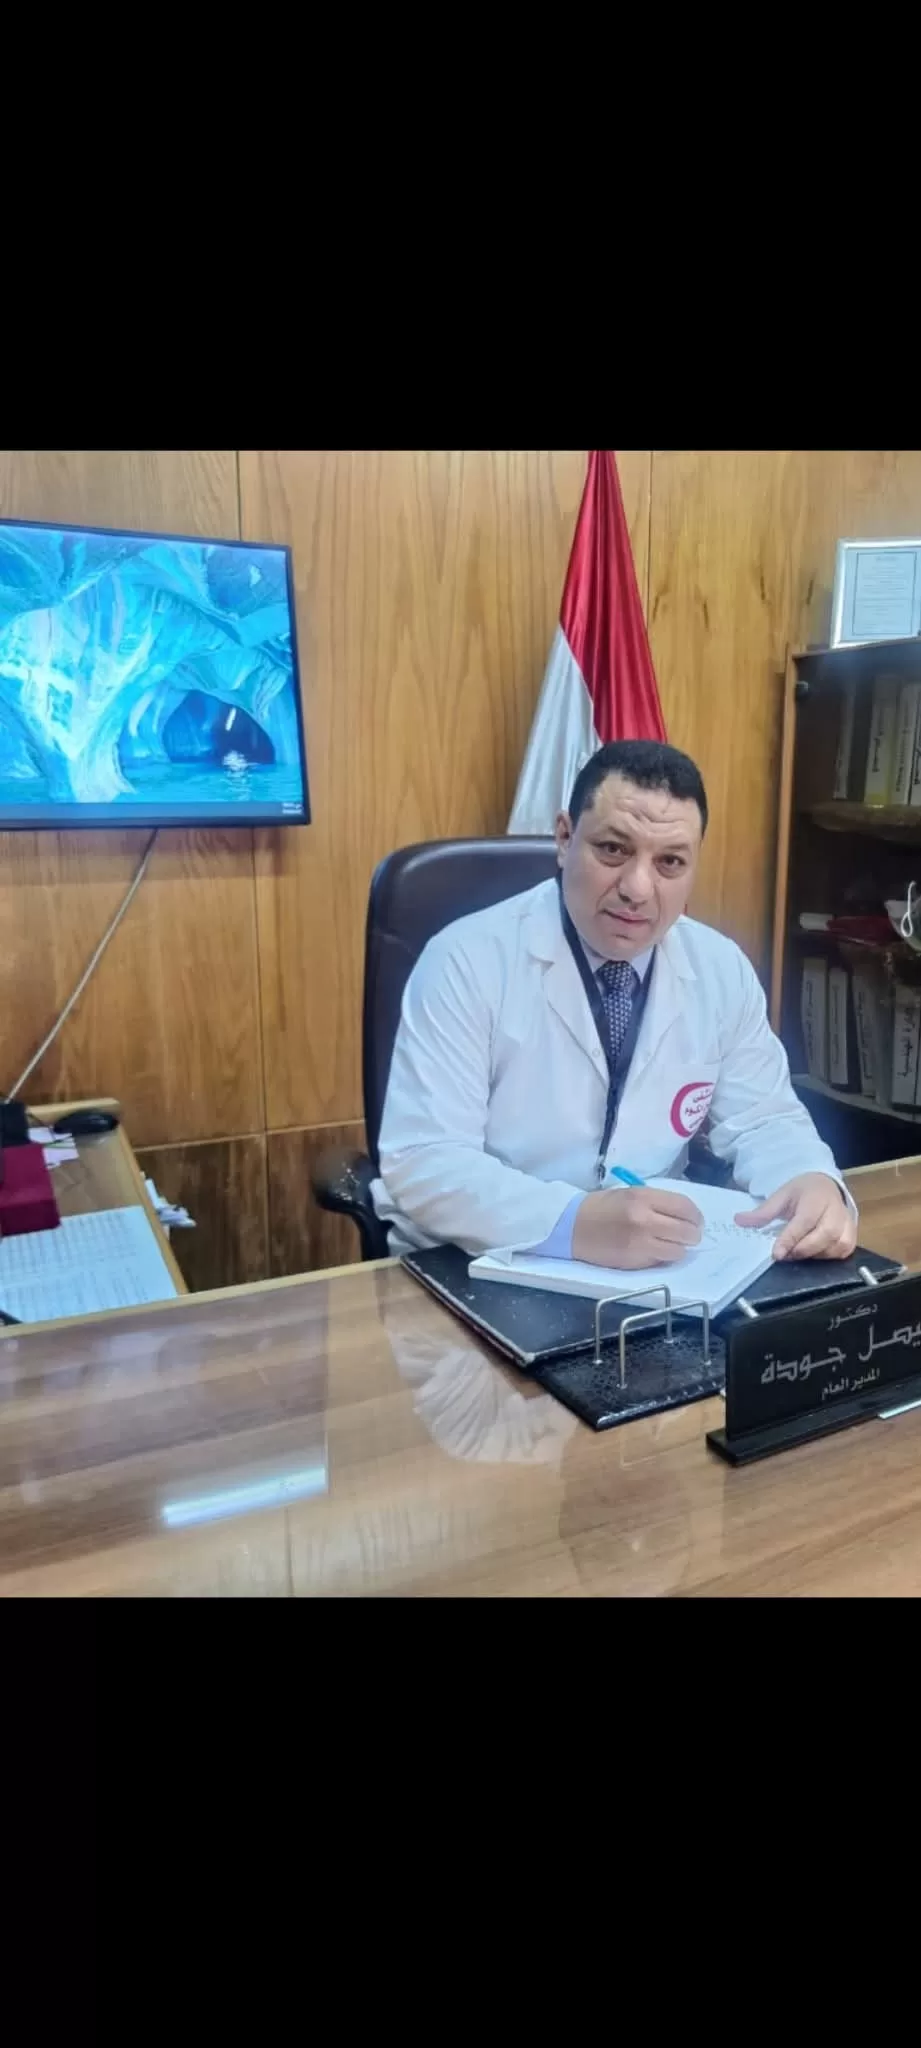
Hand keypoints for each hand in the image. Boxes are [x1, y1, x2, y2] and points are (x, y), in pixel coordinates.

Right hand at [572, 1185, 703, 1268]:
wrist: (571, 1226)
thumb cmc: (602, 1206)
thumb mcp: (631, 1194)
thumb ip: (657, 1202)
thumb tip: (685, 1216)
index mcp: (644, 1198)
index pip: (686, 1207)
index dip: (696, 1216)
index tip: (696, 1221)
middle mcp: (645, 1220)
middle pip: (687, 1232)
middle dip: (692, 1234)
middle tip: (688, 1235)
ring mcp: (640, 1243)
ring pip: (679, 1251)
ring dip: (678, 1249)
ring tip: (670, 1244)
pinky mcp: (634, 1261)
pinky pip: (661, 1261)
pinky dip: (663, 1257)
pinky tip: (654, 1251)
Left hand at [734, 1173, 856, 1261]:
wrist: (825, 1185)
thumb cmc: (802, 1192)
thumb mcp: (781, 1196)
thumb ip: (762, 1212)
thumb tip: (738, 1220)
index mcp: (816, 1197)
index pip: (805, 1220)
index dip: (790, 1238)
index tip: (776, 1254)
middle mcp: (835, 1209)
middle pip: (824, 1234)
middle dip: (803, 1249)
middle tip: (784, 1255)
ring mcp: (847, 1222)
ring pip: (836, 1245)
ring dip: (815, 1254)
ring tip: (797, 1253)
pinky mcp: (852, 1234)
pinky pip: (844, 1250)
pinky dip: (829, 1256)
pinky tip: (814, 1254)